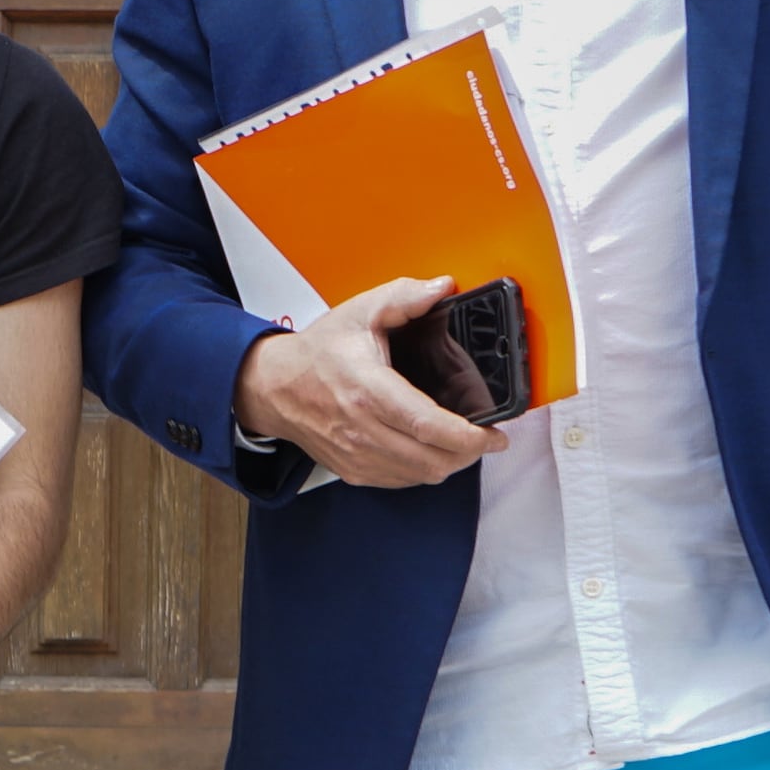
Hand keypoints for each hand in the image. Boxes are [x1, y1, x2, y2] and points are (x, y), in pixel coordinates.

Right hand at [233, 278, 504, 488]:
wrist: (274, 387)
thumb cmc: (318, 352)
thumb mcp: (361, 311)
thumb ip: (405, 297)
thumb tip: (442, 288)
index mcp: (367, 390)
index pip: (426, 425)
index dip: (468, 437)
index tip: (494, 435)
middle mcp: (361, 430)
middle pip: (431, 459)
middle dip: (469, 453)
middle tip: (486, 439)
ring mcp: (356, 455)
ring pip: (420, 476)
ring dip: (449, 463)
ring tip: (462, 444)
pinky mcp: (354, 471)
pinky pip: (402, 481)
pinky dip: (424, 470)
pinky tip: (430, 450)